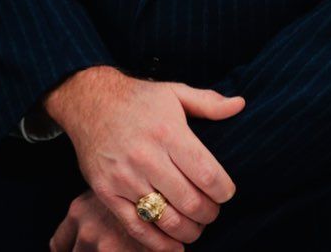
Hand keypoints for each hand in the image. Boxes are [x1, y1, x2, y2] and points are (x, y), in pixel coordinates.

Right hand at [44, 66, 244, 250]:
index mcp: (168, 132)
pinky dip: (160, 245)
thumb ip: (209, 102)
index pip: (206, 174)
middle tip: (212, 211)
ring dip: (189, 231)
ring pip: (166, 220)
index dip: (223, 190)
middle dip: (209, 214)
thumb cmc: (138, 98)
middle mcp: (147, 156)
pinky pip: (137, 228)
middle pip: (190, 202)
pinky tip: (175, 246)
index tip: (226, 192)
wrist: (90, 101)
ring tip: (196, 226)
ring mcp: (125, 178)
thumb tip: (240, 104)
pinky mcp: (107, 193)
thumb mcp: (175, 92)